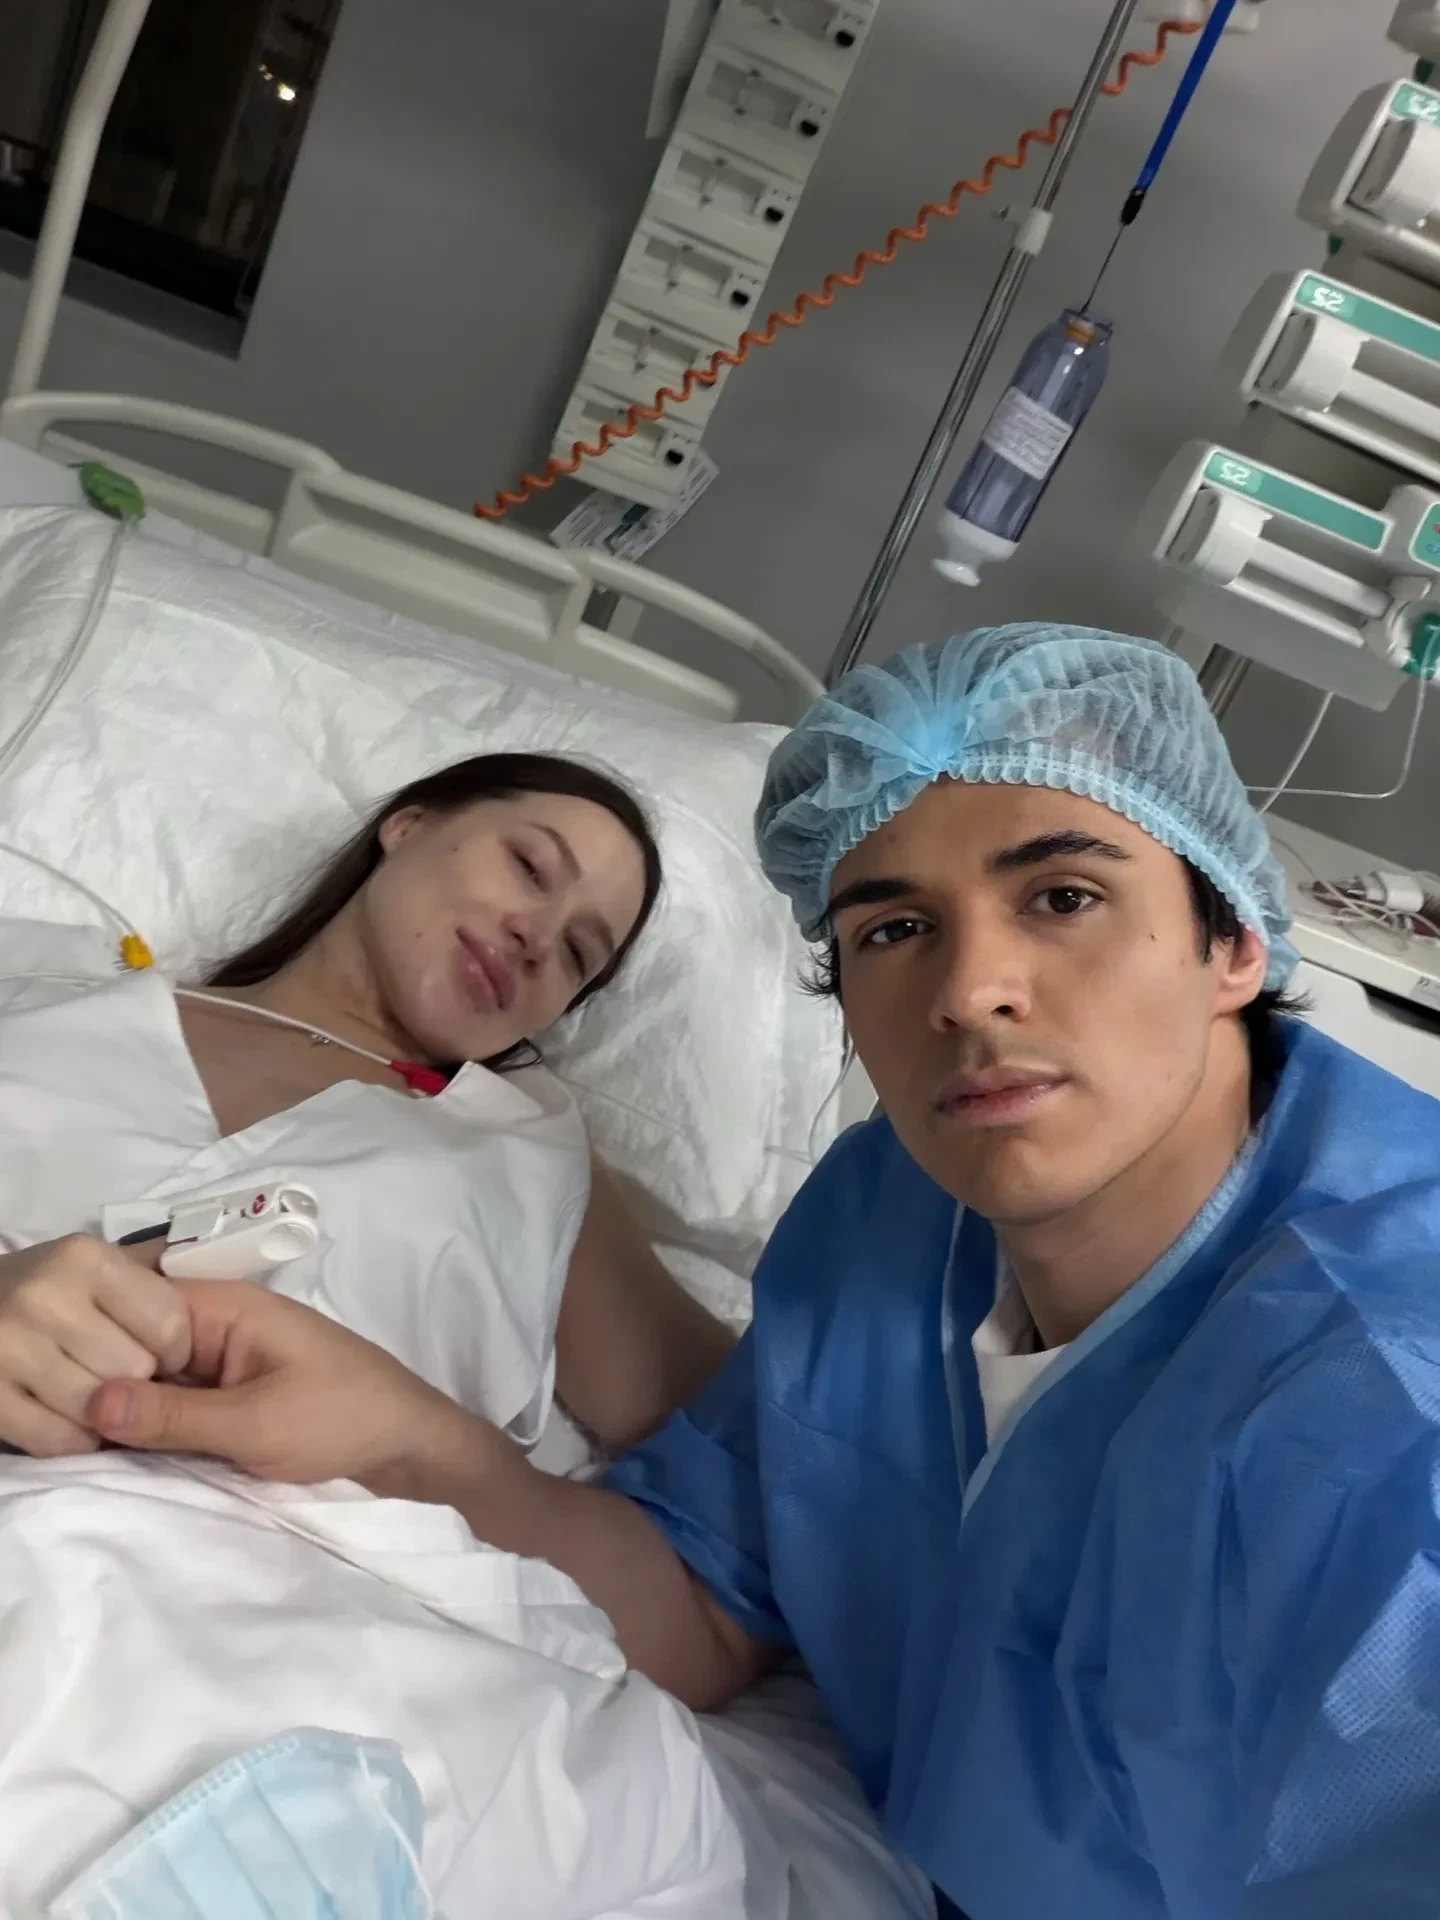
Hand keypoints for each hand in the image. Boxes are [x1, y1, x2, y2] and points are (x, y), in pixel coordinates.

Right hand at [0, 1234, 188, 1455]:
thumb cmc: (51, 1287)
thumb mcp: (101, 1263)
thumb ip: (152, 1269)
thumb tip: (204, 1254)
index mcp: (86, 1259)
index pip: (169, 1325)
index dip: (175, 1348)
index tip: (161, 1352)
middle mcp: (44, 1297)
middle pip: (134, 1369)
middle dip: (139, 1379)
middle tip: (123, 1374)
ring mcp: (6, 1348)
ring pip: (97, 1409)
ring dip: (109, 1414)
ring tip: (101, 1395)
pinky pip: (55, 1440)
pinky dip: (75, 1439)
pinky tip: (73, 1418)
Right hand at [87, 1280, 473, 1486]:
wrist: (407, 1449)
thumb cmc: (341, 1419)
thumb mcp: (253, 1424)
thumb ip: (172, 1416)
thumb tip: (89, 1402)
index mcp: (227, 1308)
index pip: (136, 1299)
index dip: (92, 1331)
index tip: (50, 1370)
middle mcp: (216, 1326)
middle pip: (134, 1339)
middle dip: (99, 1372)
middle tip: (50, 1412)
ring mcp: (219, 1363)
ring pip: (147, 1375)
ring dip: (118, 1403)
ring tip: (71, 1432)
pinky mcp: (224, 1397)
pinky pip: (169, 1401)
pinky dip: (145, 1421)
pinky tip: (105, 1445)